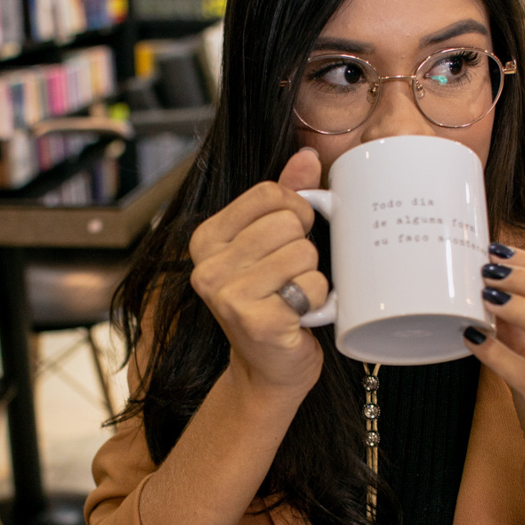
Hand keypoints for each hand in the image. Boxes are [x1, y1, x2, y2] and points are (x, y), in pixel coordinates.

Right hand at [189, 149, 328, 396]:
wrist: (269, 367)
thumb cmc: (271, 301)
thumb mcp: (270, 245)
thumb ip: (284, 198)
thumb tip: (307, 156)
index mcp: (207, 239)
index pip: (270, 194)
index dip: (295, 210)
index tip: (289, 238)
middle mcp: (208, 266)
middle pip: (289, 222)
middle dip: (304, 248)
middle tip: (290, 275)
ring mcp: (229, 296)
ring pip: (304, 253)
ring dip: (311, 276)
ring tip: (293, 295)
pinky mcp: (258, 321)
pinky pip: (312, 286)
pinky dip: (317, 301)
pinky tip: (299, 315)